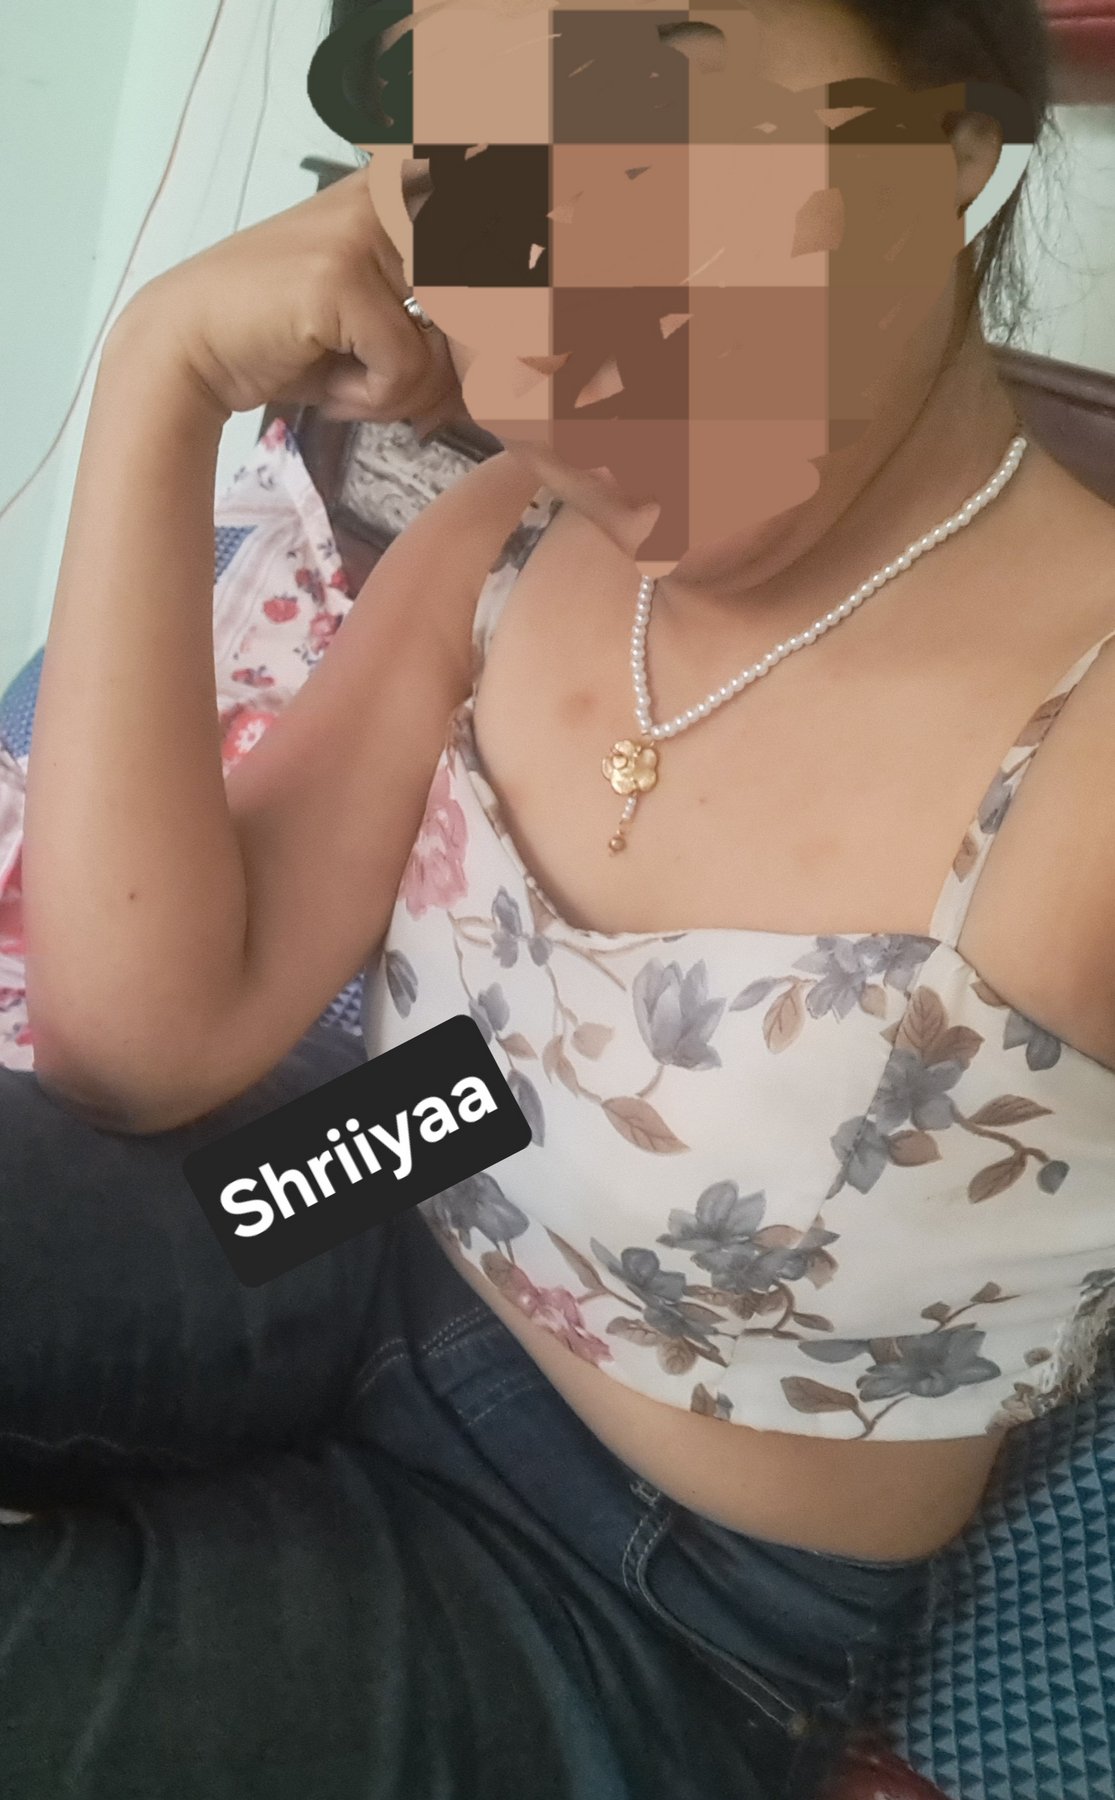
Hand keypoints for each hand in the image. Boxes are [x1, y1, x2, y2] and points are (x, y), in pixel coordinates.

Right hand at [122, 165, 464, 428]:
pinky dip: (370, 399)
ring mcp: (362, 232)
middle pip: (482, 308)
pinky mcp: (340, 277)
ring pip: (443, 348)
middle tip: (393, 390)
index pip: (497, 252)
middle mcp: (388, 197)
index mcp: (401, 195)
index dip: (492, 324)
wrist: (189, 349)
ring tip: (345, 378)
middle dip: (447, 374)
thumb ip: (443, 331)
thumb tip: (510, 375)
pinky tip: (327, 385)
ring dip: (399, 391)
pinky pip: (404, 368)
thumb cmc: (286, 342)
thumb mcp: (377, 324)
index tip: (459, 352)